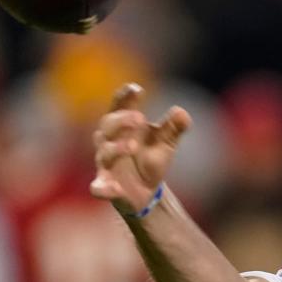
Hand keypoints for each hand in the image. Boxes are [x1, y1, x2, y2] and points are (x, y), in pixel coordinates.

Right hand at [89, 83, 190, 213]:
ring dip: (117, 148)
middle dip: (122, 120)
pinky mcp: (105, 186)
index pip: (120, 106)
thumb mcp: (166, 142)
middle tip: (140, 118)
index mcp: (123, 126)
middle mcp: (109, 141)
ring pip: (105, 152)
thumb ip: (173, 127)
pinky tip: (114, 189)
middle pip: (108, 125)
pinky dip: (103, 188)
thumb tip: (182, 113)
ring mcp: (106, 164)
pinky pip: (98, 187)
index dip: (125, 97)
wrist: (146, 192)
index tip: (135, 89)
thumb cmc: (151, 159)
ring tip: (133, 146)